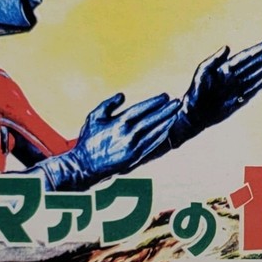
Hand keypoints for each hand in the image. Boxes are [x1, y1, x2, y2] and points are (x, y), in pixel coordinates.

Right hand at [37, 93, 179, 189]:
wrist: (85, 166)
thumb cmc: (88, 140)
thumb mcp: (94, 117)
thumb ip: (108, 104)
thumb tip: (123, 95)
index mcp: (119, 123)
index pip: (141, 109)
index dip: (154, 102)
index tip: (165, 96)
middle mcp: (128, 134)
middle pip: (152, 120)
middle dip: (166, 110)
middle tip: (177, 102)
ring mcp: (133, 147)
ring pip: (154, 132)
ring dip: (166, 122)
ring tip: (176, 114)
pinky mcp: (135, 157)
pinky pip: (151, 145)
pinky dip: (160, 136)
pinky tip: (167, 129)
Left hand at [171, 40, 261, 146]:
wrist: (194, 114)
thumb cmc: (196, 91)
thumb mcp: (202, 72)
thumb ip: (214, 59)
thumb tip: (227, 47)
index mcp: (225, 68)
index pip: (244, 57)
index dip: (256, 50)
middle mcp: (233, 77)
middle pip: (252, 65)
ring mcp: (236, 88)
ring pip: (254, 76)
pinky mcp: (239, 100)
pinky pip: (252, 90)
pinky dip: (260, 83)